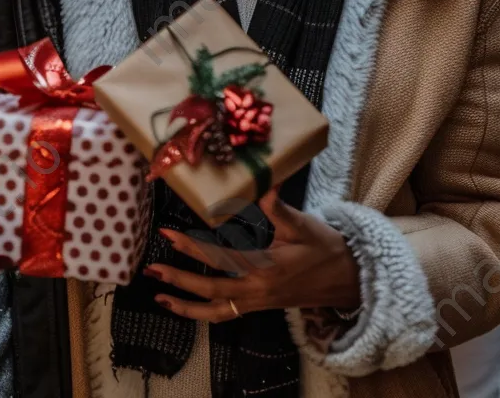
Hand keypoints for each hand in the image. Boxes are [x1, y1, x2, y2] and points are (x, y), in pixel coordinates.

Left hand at [145, 189, 360, 322]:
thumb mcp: (303, 225)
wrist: (348, 281)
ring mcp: (257, 302)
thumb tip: (264, 184)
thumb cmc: (325, 249)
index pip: (220, 259)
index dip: (192, 248)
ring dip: (186, 307)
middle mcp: (257, 291)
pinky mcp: (259, 306)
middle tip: (151, 268)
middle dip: (179, 279)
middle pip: (211, 291)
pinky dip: (204, 313)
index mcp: (266, 268)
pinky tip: (186, 306)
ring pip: (216, 312)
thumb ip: (279, 209)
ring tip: (160, 296)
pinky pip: (227, 316)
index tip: (169, 235)